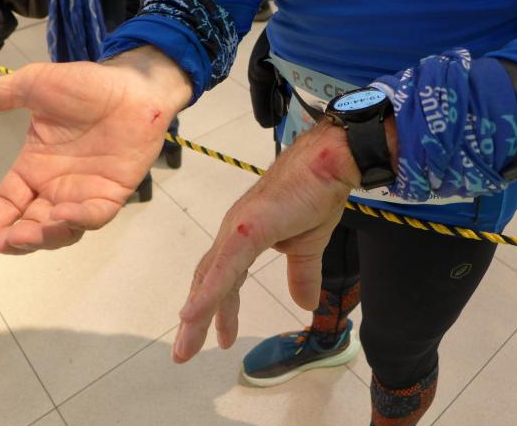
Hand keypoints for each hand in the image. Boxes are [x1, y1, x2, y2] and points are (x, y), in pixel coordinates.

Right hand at [0, 46, 191, 254]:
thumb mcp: (33, 86)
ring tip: (25, 235)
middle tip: (1, 241)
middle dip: (14, 239)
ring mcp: (85, 193)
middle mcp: (57, 187)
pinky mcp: (112, 193)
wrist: (132, 85)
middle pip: (31, 225)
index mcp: (34, 168)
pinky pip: (94, 216)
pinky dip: (79, 220)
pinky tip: (64, 215)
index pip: (7, 203)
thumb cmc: (86, 86)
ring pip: (62, 229)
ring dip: (43, 237)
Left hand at [172, 121, 363, 363]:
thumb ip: (302, 274)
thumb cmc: (317, 195)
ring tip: (186, 344)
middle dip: (197, 318)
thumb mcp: (308, 246)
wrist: (331, 163)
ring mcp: (238, 229)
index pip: (223, 277)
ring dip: (197, 314)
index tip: (220, 338)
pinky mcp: (248, 228)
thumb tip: (305, 304)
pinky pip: (225, 268)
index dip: (217, 307)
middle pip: (208, 280)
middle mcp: (233, 232)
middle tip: (185, 352)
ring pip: (211, 278)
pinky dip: (207, 293)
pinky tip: (193, 314)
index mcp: (244, 236)